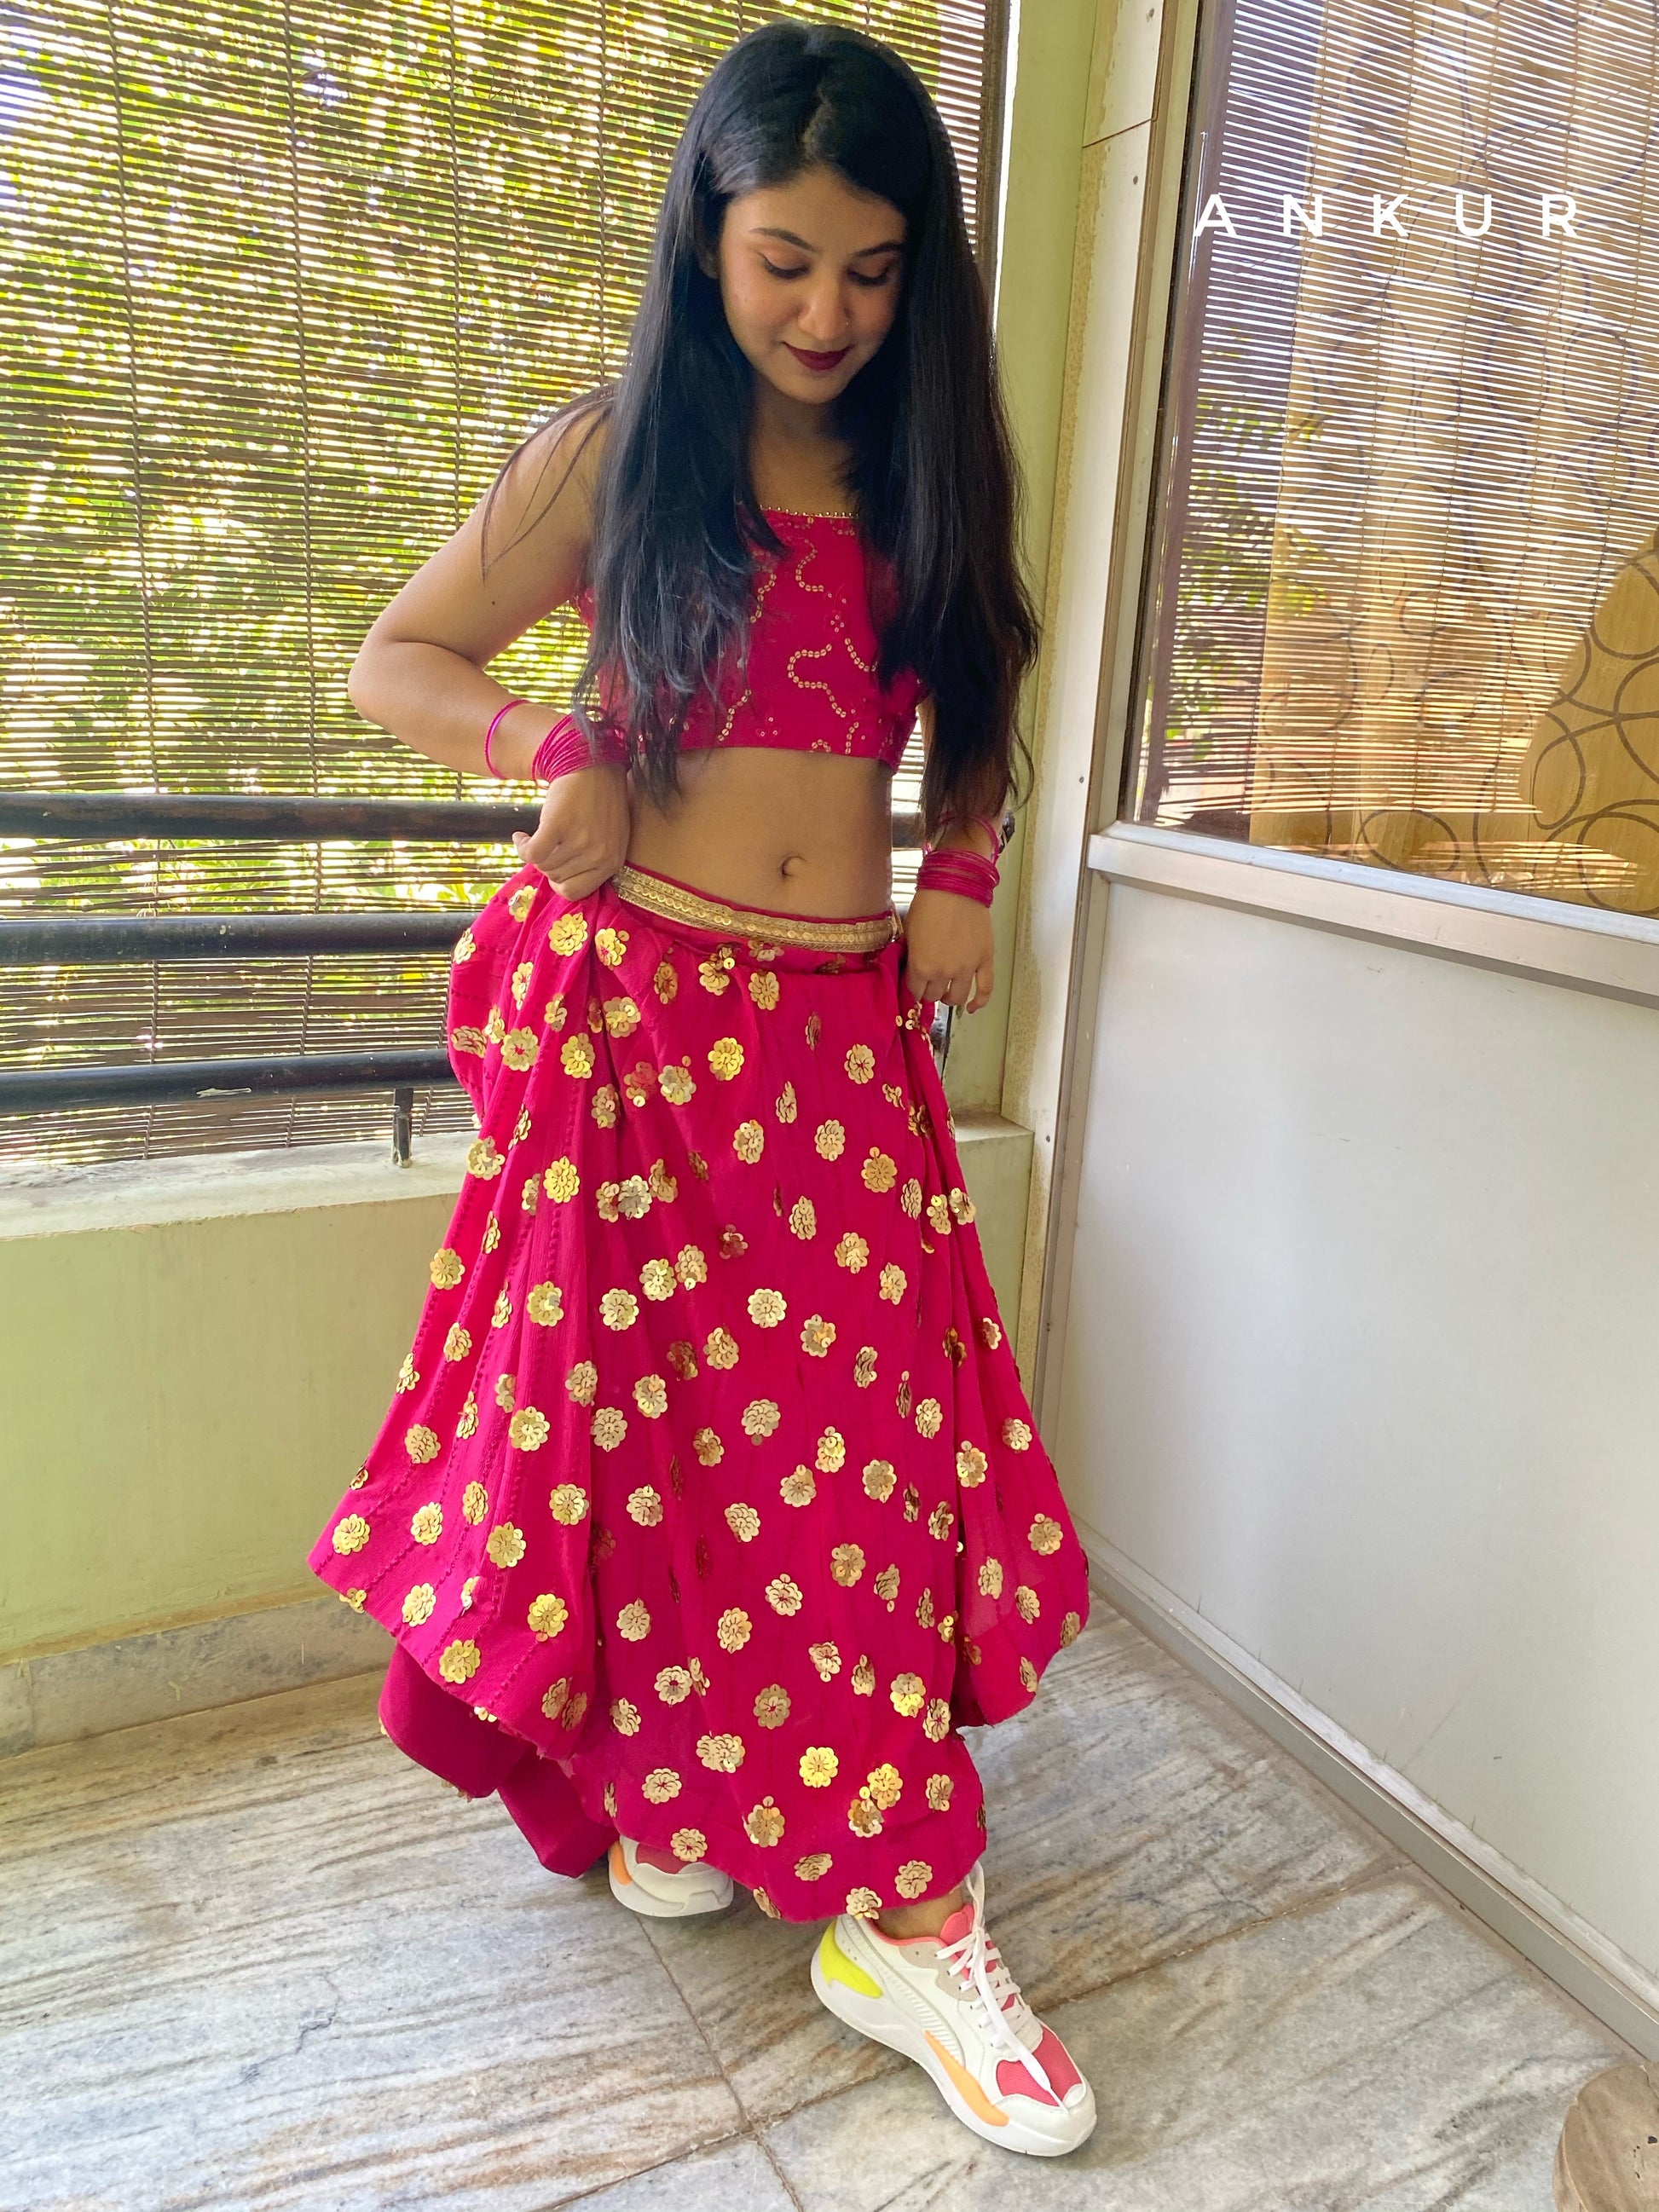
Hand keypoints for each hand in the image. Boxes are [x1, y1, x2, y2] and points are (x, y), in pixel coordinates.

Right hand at [511, 762, 630, 899]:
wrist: (592, 762)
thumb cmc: (600, 800)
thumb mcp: (609, 837)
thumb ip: (594, 861)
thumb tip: (562, 885)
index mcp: (612, 862)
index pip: (576, 892)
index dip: (559, 882)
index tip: (553, 867)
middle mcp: (599, 855)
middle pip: (556, 878)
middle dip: (546, 864)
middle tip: (545, 846)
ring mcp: (581, 841)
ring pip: (543, 865)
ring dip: (532, 852)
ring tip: (532, 836)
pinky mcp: (559, 825)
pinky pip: (532, 853)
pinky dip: (521, 846)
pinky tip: (520, 836)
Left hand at [901, 887, 994, 1011]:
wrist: (956, 886)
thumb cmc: (928, 904)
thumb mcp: (910, 931)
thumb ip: (912, 955)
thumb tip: (913, 967)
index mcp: (921, 966)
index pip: (914, 990)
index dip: (914, 986)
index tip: (915, 982)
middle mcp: (943, 972)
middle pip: (934, 995)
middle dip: (929, 990)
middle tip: (930, 982)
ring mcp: (966, 969)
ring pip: (957, 997)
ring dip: (949, 998)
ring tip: (947, 992)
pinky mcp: (984, 961)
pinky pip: (985, 989)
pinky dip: (979, 1002)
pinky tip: (972, 1009)